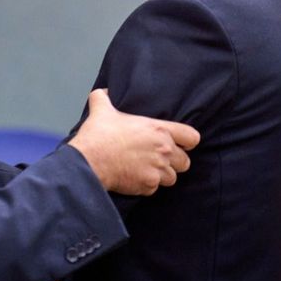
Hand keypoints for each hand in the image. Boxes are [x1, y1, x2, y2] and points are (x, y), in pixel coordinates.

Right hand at [69, 88, 199, 195]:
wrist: (89, 161)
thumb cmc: (99, 136)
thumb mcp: (102, 109)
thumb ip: (105, 97)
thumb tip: (103, 91)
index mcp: (159, 130)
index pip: (192, 137)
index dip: (187, 141)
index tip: (181, 143)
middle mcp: (163, 150)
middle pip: (185, 162)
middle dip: (174, 162)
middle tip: (158, 159)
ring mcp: (157, 170)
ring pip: (171, 178)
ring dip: (161, 175)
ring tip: (146, 169)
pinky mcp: (148, 185)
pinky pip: (154, 189)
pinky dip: (146, 186)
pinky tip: (134, 178)